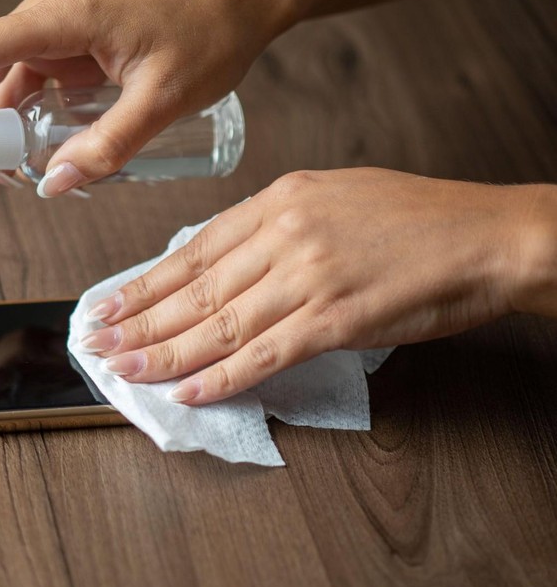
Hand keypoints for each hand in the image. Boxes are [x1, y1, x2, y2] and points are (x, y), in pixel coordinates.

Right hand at [0, 0, 296, 194]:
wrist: (242, 0)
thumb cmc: (209, 33)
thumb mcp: (165, 98)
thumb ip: (110, 146)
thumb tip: (56, 185)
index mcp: (60, 17)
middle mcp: (48, 18)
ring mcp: (58, 31)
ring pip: (3, 84)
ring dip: (6, 131)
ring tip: (32, 174)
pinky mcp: (73, 46)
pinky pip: (34, 86)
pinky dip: (33, 122)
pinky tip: (55, 153)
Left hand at [78, 168, 556, 404]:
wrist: (488, 235)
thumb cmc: (417, 217)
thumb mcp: (333, 196)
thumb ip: (275, 224)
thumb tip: (223, 261)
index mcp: (280, 199)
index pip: (194, 249)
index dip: (147, 283)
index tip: (112, 304)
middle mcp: (285, 233)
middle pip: (196, 288)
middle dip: (140, 321)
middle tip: (98, 342)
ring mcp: (309, 275)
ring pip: (220, 323)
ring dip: (166, 352)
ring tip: (125, 369)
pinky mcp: (337, 318)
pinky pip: (266, 353)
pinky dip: (223, 376)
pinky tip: (188, 390)